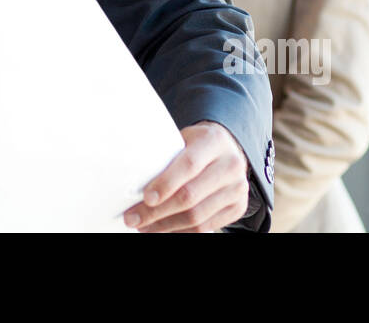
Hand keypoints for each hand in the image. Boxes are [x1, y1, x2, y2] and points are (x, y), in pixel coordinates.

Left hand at [123, 120, 249, 232]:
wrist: (230, 150)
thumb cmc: (198, 144)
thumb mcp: (185, 137)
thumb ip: (166, 152)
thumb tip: (131, 174)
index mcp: (213, 141)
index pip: (189, 165)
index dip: (166, 183)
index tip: (146, 197)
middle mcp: (230, 165)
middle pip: (190, 196)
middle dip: (157, 212)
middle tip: (133, 218)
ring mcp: (237, 189)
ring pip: (197, 217)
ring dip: (165, 226)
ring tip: (144, 226)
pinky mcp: (238, 208)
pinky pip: (206, 227)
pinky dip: (181, 231)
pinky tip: (164, 229)